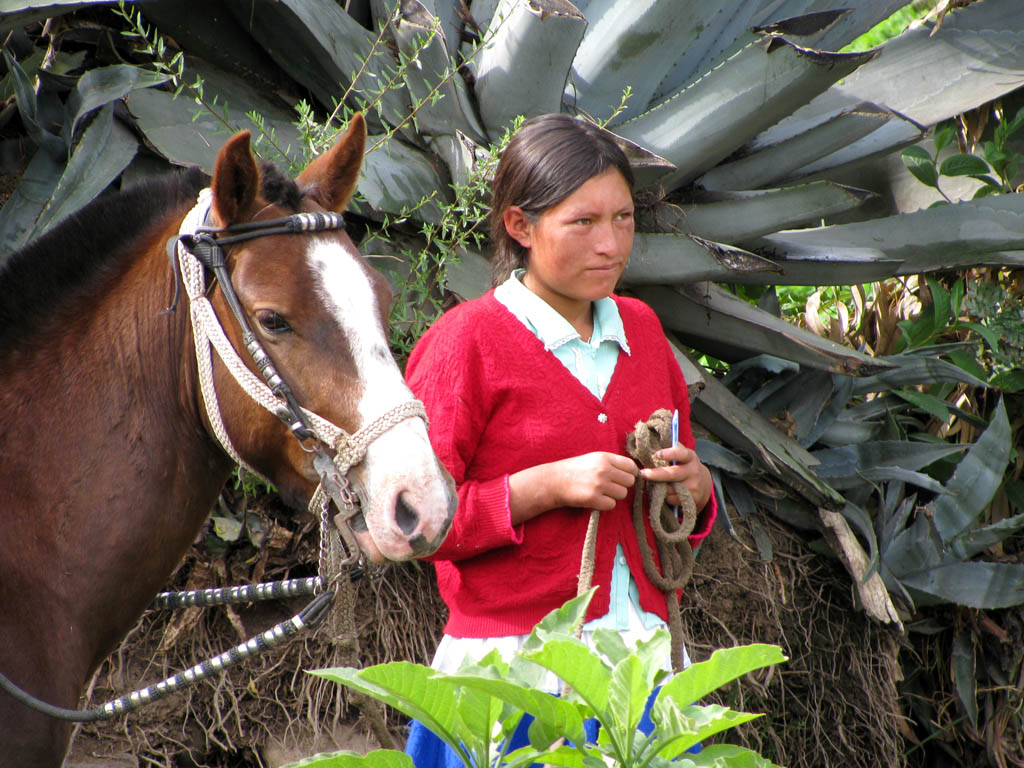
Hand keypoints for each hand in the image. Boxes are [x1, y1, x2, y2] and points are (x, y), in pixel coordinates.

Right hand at [509, 451, 637, 523]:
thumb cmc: (575, 469)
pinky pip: (612, 505)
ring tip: (601, 492)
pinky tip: (596, 499)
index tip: (622, 477)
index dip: (629, 473)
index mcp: (604, 457)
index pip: (631, 466)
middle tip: (610, 486)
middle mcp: (603, 470)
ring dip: (614, 495)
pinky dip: (605, 504)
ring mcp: (598, 485)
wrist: (554, 481)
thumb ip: (612, 463)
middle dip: (622, 485)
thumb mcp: (594, 458)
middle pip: (629, 481)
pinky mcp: (593, 498)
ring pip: (622, 494)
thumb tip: (634, 471)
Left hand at [640, 445, 711, 510]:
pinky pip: (672, 499)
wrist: (703, 484)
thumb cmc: (685, 466)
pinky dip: (665, 497)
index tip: (657, 454)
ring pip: (670, 488)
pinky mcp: (692, 499)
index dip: (669, 454)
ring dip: (658, 487)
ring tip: (653, 484)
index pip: (681, 454)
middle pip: (672, 474)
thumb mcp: (683, 456)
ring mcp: (693, 486)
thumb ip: (671, 450)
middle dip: (656, 474)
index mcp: (690, 457)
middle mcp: (693, 471)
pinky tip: (664, 493)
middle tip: (643, 473)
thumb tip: (651, 443)